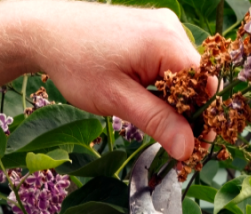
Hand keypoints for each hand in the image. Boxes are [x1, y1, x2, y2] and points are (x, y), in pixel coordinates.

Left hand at [19, 1, 215, 159]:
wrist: (43, 31)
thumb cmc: (75, 62)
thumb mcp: (118, 100)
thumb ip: (158, 122)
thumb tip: (188, 148)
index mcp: (167, 41)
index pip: (207, 84)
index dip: (203, 117)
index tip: (194, 146)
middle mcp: (170, 28)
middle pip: (198, 80)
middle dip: (188, 112)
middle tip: (173, 142)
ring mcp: (161, 27)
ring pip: (183, 75)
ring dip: (174, 101)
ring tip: (152, 120)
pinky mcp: (150, 32)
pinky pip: (169, 65)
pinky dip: (163, 87)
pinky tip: (145, 100)